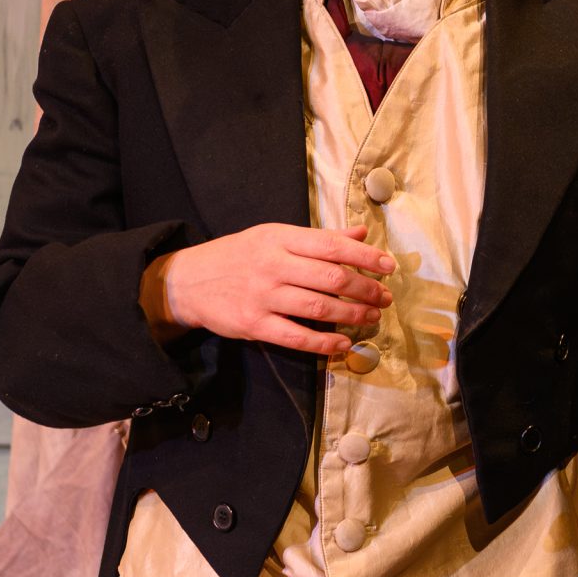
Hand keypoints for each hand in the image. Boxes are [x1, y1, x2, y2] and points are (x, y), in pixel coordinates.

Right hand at [140, 223, 393, 355]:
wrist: (188, 281)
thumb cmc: (239, 256)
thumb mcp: (274, 237)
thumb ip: (319, 238)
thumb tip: (361, 233)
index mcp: (280, 238)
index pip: (332, 245)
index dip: (365, 257)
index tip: (389, 267)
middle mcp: (273, 264)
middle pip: (330, 277)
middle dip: (365, 288)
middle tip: (385, 298)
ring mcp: (262, 296)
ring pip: (318, 307)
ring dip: (351, 314)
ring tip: (371, 317)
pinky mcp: (253, 324)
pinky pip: (295, 336)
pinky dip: (323, 342)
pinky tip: (343, 343)